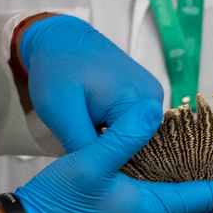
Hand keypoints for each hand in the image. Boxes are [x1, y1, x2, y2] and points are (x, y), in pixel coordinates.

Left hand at [19, 14, 162, 152]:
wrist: (61, 37)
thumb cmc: (57, 69)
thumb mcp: (61, 111)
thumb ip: (82, 145)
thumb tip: (96, 175)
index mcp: (138, 101)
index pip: (132, 152)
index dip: (107, 163)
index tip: (85, 163)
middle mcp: (154, 98)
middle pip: (137, 145)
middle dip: (111, 151)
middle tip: (81, 144)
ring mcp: (153, 95)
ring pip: (136, 137)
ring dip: (113, 140)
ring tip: (87, 129)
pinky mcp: (146, 95)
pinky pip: (135, 124)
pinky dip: (116, 129)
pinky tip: (96, 123)